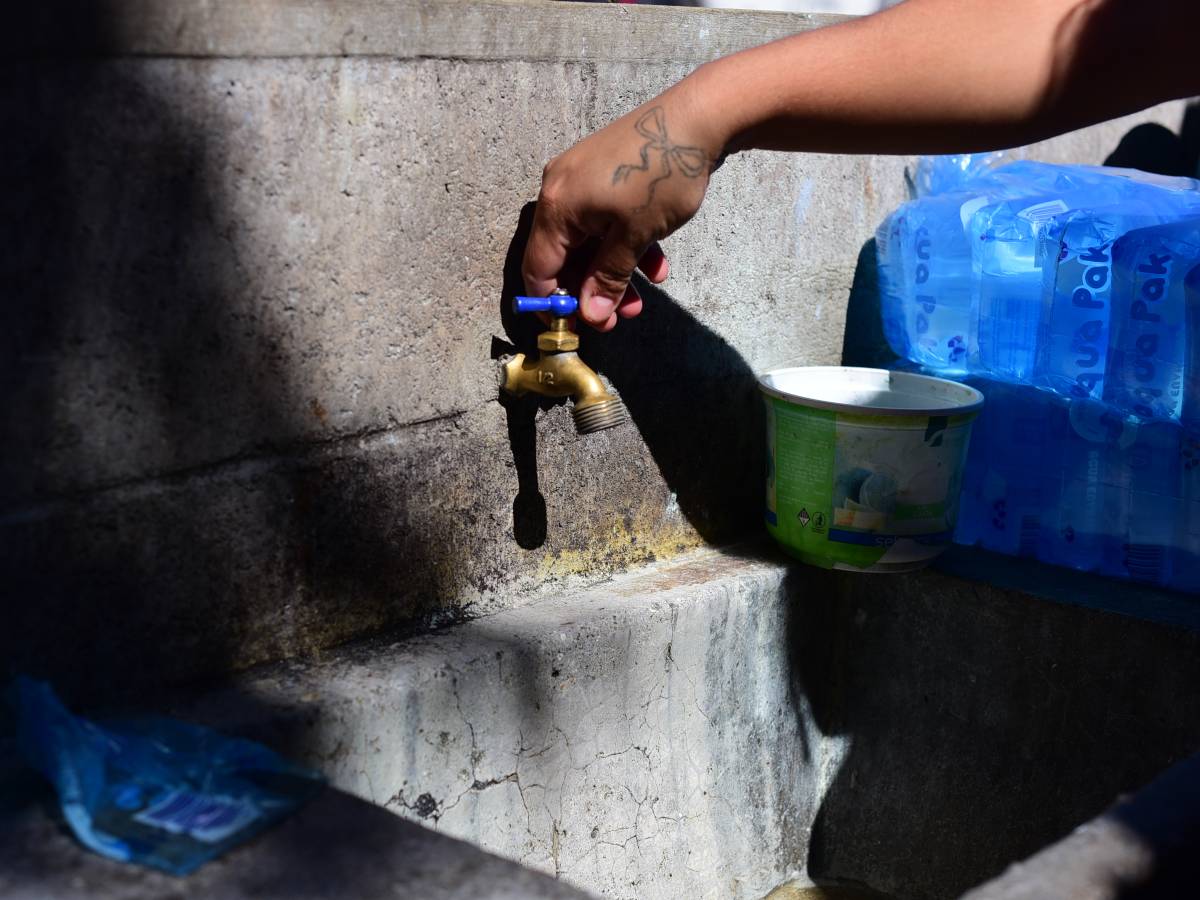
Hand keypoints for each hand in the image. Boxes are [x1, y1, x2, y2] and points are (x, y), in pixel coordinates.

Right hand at [522, 81, 721, 330]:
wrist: (697, 117)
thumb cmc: (660, 176)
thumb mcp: (634, 238)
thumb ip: (607, 279)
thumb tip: (590, 316)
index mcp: (557, 207)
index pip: (538, 269)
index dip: (553, 304)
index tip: (576, 327)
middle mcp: (560, 190)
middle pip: (565, 255)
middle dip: (592, 290)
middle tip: (620, 317)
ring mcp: (582, 178)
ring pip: (589, 240)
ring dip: (613, 271)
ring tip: (643, 296)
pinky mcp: (605, 172)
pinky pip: (605, 219)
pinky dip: (625, 243)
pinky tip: (656, 264)